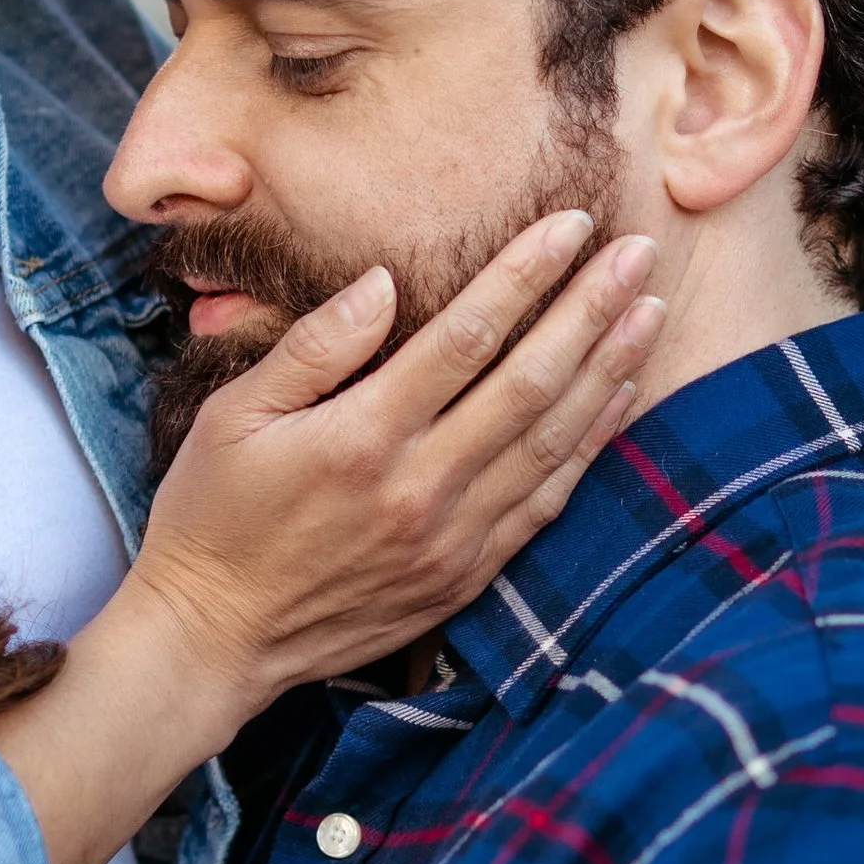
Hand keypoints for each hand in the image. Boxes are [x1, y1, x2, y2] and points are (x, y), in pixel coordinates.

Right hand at [131, 210, 662, 725]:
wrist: (214, 638)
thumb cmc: (212, 514)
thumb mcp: (233, 417)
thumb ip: (315, 346)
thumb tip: (384, 283)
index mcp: (361, 437)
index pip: (467, 337)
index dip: (526, 275)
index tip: (570, 225)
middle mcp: (419, 488)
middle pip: (531, 383)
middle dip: (592, 310)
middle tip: (638, 252)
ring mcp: (451, 539)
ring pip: (554, 442)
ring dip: (609, 371)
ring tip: (651, 311)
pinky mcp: (466, 576)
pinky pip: (546, 502)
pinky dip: (591, 446)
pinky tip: (619, 397)